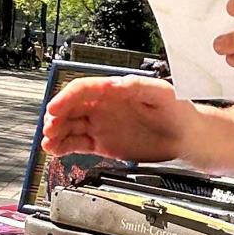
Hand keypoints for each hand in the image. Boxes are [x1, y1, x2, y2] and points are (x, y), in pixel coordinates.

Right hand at [42, 76, 187, 162]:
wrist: (185, 137)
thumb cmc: (177, 110)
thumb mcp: (162, 93)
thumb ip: (140, 86)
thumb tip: (118, 84)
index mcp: (113, 90)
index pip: (82, 90)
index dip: (65, 99)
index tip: (55, 109)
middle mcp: (103, 106)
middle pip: (70, 107)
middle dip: (55, 117)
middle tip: (49, 129)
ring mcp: (101, 124)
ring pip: (69, 126)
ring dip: (55, 133)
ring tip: (48, 143)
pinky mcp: (102, 143)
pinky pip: (76, 143)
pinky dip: (63, 146)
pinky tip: (54, 150)